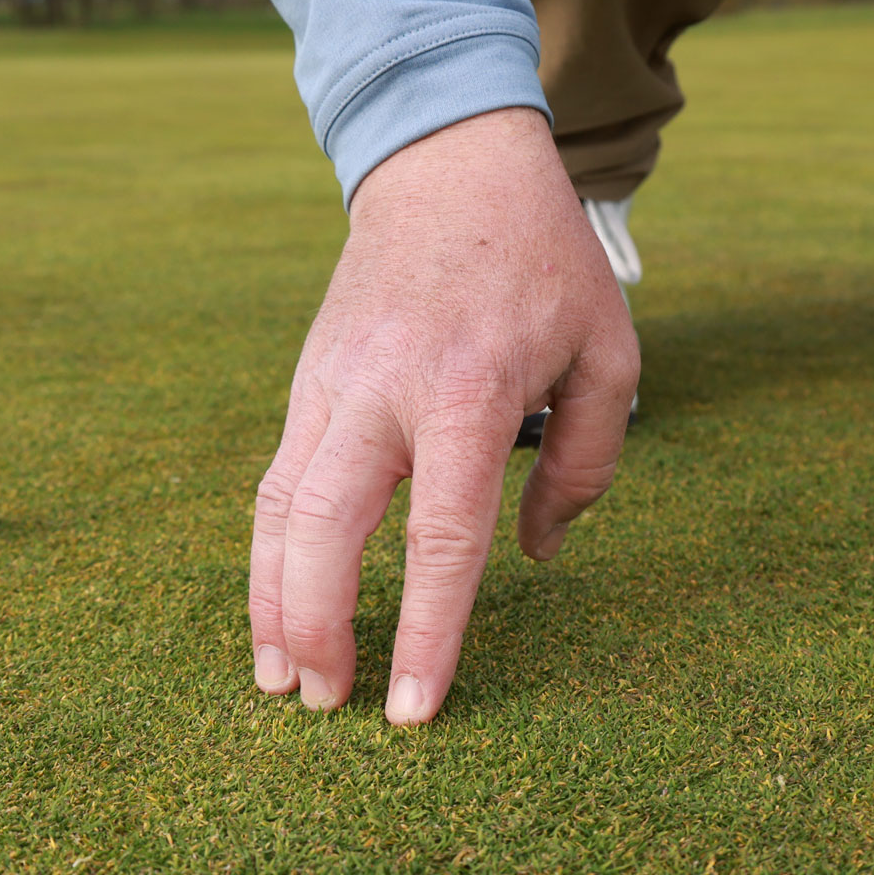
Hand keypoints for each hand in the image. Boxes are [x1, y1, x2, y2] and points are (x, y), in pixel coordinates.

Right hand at [249, 107, 639, 725]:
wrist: (449, 166)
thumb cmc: (542, 264)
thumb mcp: (607, 353)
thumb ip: (587, 463)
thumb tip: (536, 556)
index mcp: (468, 391)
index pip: (440, 536)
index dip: (424, 630)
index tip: (411, 708)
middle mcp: (384, 391)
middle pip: (323, 529)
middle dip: (315, 628)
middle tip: (325, 707)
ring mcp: (331, 384)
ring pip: (276, 510)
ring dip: (271, 604)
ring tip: (281, 682)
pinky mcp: (305, 381)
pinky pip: (274, 482)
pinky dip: (266, 555)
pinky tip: (277, 610)